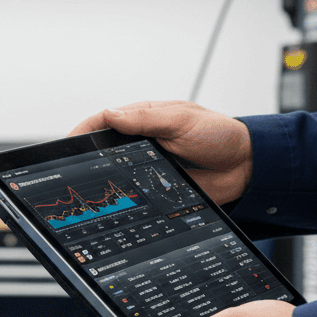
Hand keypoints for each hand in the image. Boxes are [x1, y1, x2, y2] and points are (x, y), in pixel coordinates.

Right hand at [69, 100, 252, 205]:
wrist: (247, 167)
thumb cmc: (220, 135)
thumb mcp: (182, 120)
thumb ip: (146, 118)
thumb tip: (110, 114)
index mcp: (147, 119)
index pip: (107, 121)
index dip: (86, 130)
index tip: (69, 141)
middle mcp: (145, 142)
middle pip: (107, 149)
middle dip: (89, 157)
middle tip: (73, 168)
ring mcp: (151, 166)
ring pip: (119, 173)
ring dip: (107, 178)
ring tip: (90, 186)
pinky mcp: (159, 188)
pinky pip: (137, 193)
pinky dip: (126, 196)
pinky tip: (117, 201)